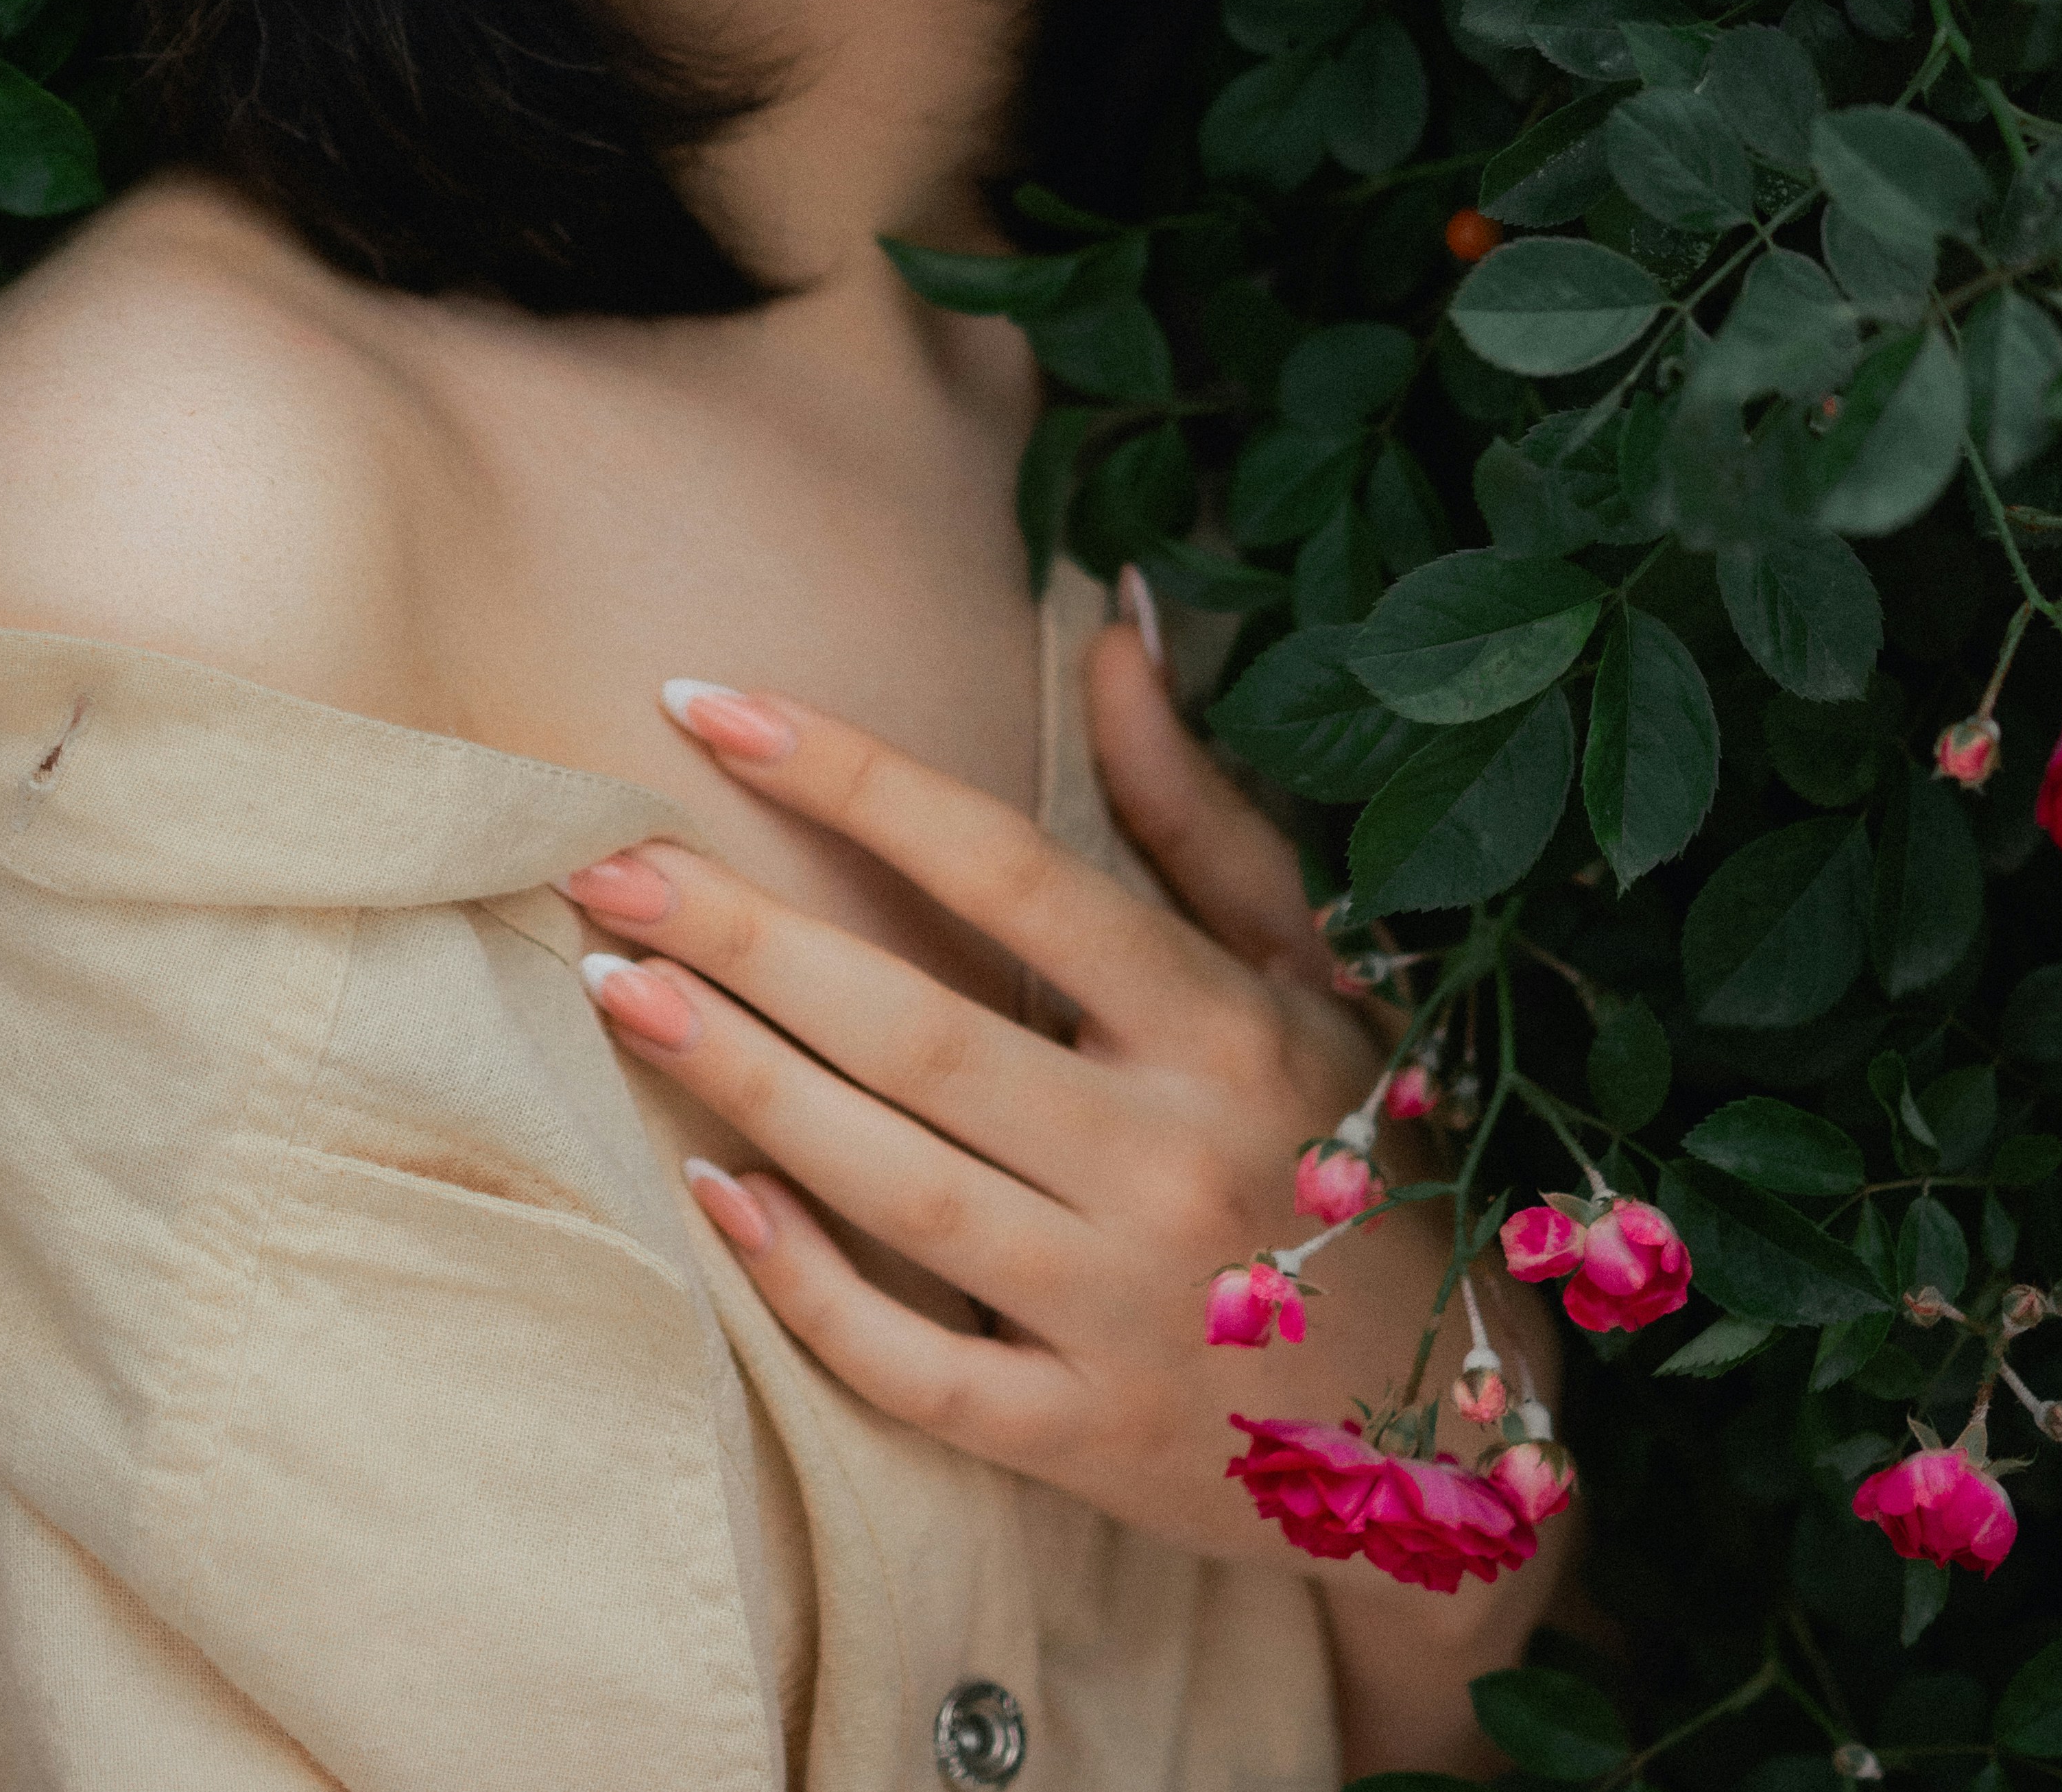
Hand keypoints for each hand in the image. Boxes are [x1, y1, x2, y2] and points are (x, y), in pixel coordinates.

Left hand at [565, 600, 1564, 1772]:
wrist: (1460, 1441)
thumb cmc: (1362, 1153)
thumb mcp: (1305, 965)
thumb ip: (1189, 803)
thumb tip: (1107, 620)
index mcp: (1224, 1025)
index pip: (1008, 869)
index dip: (851, 778)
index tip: (704, 702)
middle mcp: (1173, 1158)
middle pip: (919, 1027)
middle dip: (743, 937)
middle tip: (601, 862)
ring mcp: (1126, 1311)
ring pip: (895, 1186)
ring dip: (739, 1079)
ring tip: (607, 985)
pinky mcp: (1085, 1441)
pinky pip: (917, 1367)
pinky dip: (807, 1290)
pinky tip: (709, 1195)